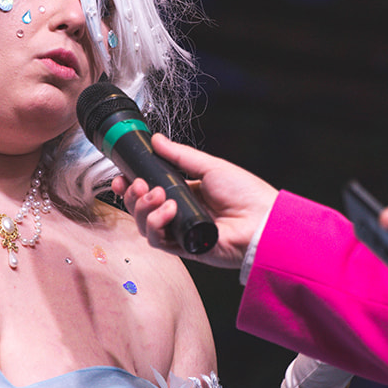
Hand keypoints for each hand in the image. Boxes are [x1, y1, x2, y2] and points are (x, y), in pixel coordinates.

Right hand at [113, 134, 278, 269]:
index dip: (132, 185)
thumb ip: (179, 155)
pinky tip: (168, 210)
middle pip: (142, 209)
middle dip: (134, 195)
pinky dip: (156, 224)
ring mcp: (181, 232)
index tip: (123, 176)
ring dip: (143, 208)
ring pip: (145, 225)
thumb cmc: (246, 193)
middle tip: (139, 184)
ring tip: (158, 196)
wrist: (263, 219)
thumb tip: (157, 139)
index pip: (149, 190)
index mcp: (186, 193)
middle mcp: (181, 213)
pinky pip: (158, 241)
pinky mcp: (184, 248)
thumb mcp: (209, 166)